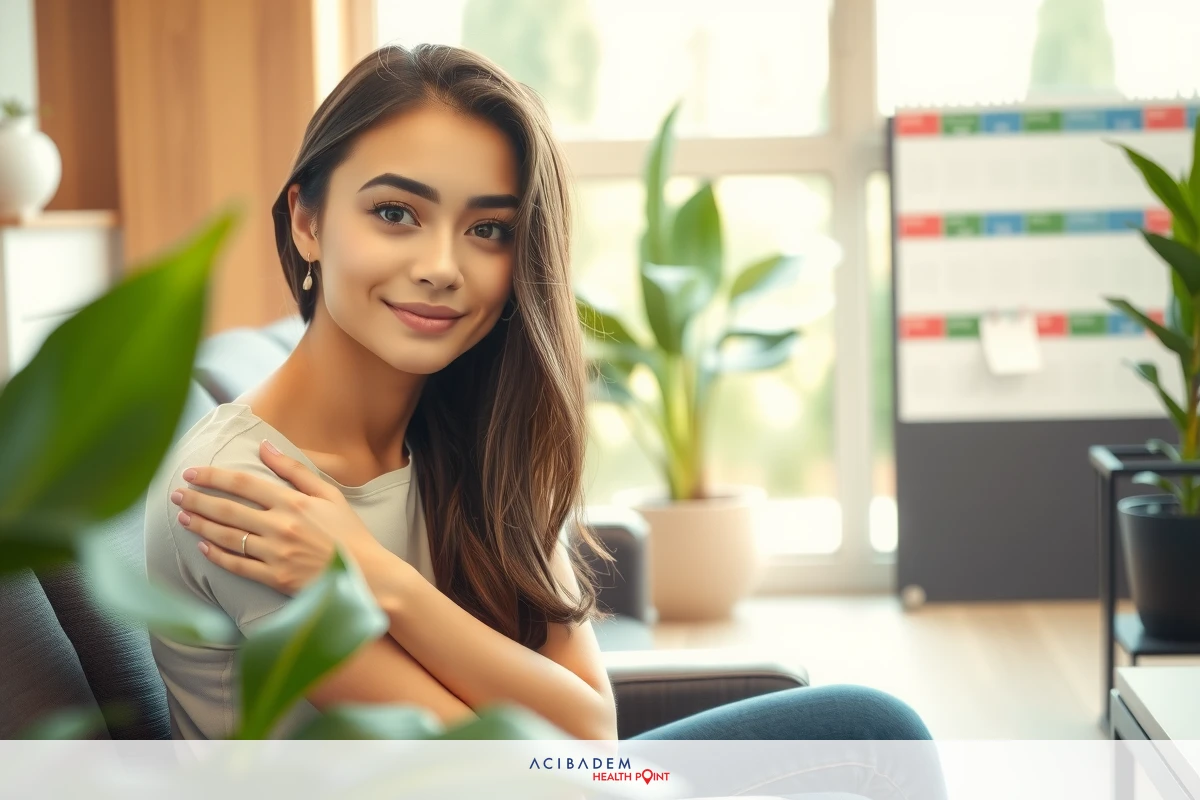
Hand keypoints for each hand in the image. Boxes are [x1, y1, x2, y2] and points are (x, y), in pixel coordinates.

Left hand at [170, 440, 384, 594]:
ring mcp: (276, 554)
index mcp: (294, 502)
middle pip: (228, 509)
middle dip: (198, 500)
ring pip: (228, 537)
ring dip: (202, 525)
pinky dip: (218, 556)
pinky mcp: (275, 578)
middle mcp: (281, 526)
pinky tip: (204, 546)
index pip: (244, 484)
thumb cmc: (350, 533)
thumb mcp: (330, 495)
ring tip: (184, 517)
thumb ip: (295, 470)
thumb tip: (266, 447)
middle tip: (177, 494)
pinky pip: (238, 566)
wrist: (367, 576)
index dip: (213, 476)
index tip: (192, 472)